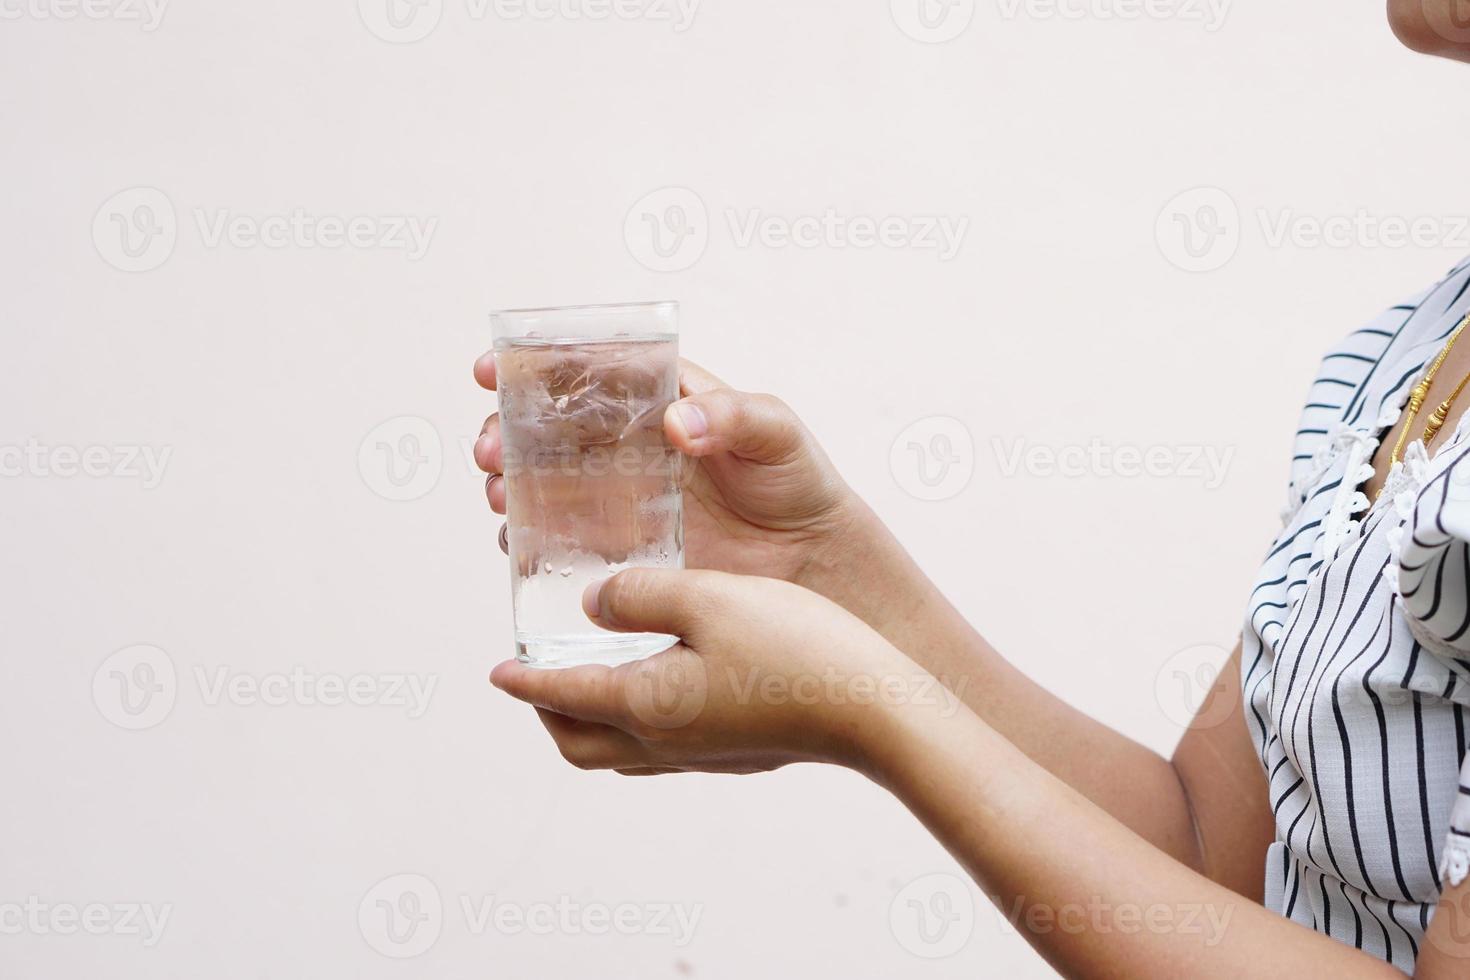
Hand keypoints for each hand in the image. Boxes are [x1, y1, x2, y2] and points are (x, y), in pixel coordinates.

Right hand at [471, 354, 864, 587]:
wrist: (810, 559)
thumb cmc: (797, 482)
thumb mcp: (775, 432)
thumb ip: (732, 416)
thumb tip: (676, 422)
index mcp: (655, 401)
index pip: (584, 372)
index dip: (531, 366)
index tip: (492, 369)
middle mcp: (625, 448)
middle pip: (543, 428)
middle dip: (501, 431)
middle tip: (489, 447)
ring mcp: (616, 500)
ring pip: (539, 483)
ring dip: (505, 483)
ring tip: (499, 493)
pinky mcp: (618, 550)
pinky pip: (558, 541)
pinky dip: (528, 538)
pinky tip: (518, 540)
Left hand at [489, 569, 930, 776]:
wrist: (876, 710)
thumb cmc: (795, 648)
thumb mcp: (707, 597)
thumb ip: (640, 595)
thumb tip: (595, 604)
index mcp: (646, 703)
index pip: (560, 697)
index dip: (523, 681)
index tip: (497, 670)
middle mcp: (666, 741)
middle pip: (581, 744)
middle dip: (549, 712)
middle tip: (538, 677)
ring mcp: (705, 755)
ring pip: (622, 753)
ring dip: (591, 723)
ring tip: (591, 683)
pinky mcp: (740, 754)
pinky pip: (664, 751)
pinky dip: (638, 726)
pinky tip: (664, 690)